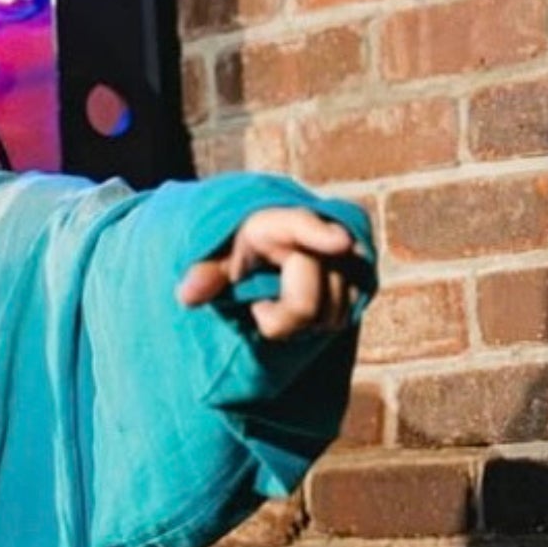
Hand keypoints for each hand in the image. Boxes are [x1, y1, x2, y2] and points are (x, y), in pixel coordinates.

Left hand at [175, 206, 362, 340]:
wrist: (272, 246)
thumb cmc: (240, 250)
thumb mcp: (217, 258)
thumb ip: (205, 274)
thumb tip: (186, 296)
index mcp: (276, 222)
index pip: (299, 226)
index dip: (320, 235)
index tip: (341, 243)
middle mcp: (321, 234)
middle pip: (307, 300)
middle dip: (281, 319)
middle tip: (258, 311)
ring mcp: (347, 259)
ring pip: (330, 315)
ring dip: (301, 324)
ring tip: (281, 303)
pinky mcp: (360, 279)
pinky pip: (343, 318)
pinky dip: (319, 324)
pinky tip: (302, 308)